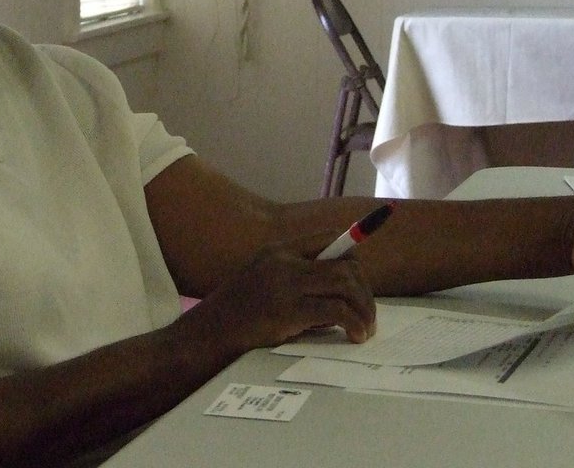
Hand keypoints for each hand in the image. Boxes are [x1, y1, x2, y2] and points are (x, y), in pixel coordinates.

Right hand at [171, 234, 375, 360]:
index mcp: (278, 250)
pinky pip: (336, 310)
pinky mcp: (288, 310)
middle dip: (364, 290)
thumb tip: (339, 291)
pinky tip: (354, 335)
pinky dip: (352, 322)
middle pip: (345, 262)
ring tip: (365, 328)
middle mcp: (284, 260)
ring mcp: (285, 284)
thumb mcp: (262, 283)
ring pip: (346, 283)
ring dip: (364, 307)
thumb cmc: (235, 316)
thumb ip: (293, 279)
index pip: (328, 238)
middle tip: (367, 314)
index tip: (366, 273)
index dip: (355, 248)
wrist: (206, 336)